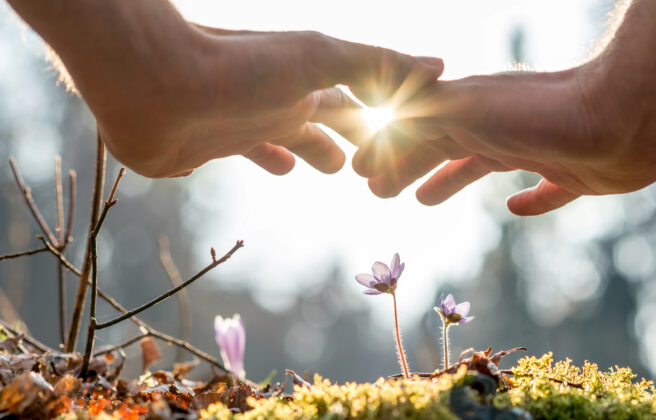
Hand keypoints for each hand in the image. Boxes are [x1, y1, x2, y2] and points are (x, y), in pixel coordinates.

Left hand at [7, 0, 442, 177]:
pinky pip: (247, 154)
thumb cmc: (239, 68)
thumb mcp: (318, 59)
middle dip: (352, 137)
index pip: (358, 102)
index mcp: (308, 82)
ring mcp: (245, 121)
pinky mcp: (210, 146)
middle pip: (327, 119)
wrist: (152, 82)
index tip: (408, 141)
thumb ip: (376, 64)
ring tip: (331, 167)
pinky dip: (266, 160)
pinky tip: (274, 167)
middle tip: (373, 164)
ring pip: (290, 137)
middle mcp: (280, 99)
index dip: (384, 121)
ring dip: (311, 149)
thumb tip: (440, 64)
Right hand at [353, 63, 655, 214]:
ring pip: (482, 165)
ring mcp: (539, 148)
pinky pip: (545, 190)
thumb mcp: (467, 113)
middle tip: (382, 191)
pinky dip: (529, 200)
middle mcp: (500, 127)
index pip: (416, 136)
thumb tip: (379, 137)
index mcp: (471, 113)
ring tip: (425, 199)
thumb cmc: (544, 113)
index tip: (362, 177)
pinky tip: (517, 207)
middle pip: (442, 149)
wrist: (630, 111)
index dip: (387, 156)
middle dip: (409, 167)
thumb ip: (422, 122)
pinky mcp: (577, 174)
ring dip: (450, 180)